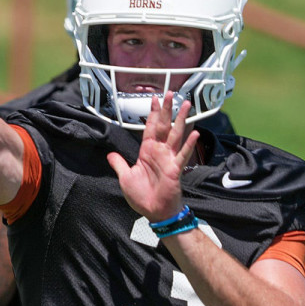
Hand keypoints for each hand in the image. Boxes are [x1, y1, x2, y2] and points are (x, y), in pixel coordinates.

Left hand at [106, 91, 198, 220]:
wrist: (154, 212)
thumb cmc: (142, 197)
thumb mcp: (125, 178)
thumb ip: (119, 164)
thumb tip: (110, 155)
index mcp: (147, 152)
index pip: (149, 127)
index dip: (152, 113)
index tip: (154, 98)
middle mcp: (159, 152)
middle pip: (163, 125)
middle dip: (166, 109)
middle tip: (171, 93)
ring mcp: (169, 159)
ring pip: (175, 134)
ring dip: (180, 119)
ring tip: (186, 105)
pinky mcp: (175, 169)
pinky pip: (182, 154)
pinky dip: (189, 144)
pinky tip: (195, 133)